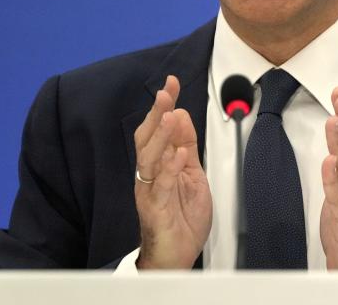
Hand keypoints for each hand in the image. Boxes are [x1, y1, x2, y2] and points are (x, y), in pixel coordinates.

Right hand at [132, 75, 211, 268]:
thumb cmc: (180, 216)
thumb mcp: (191, 173)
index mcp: (158, 164)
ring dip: (160, 136)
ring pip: (149, 158)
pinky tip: (178, 154)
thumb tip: (181, 114)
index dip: (163, 105)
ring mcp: (149, 191)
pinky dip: (169, 168)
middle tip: (165, 92)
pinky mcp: (155, 209)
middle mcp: (149, 174)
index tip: (171, 82)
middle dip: (156, 114)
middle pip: (147, 138)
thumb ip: (186, 146)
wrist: (176, 256)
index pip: (156, 129)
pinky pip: (160, 186)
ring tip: (169, 116)